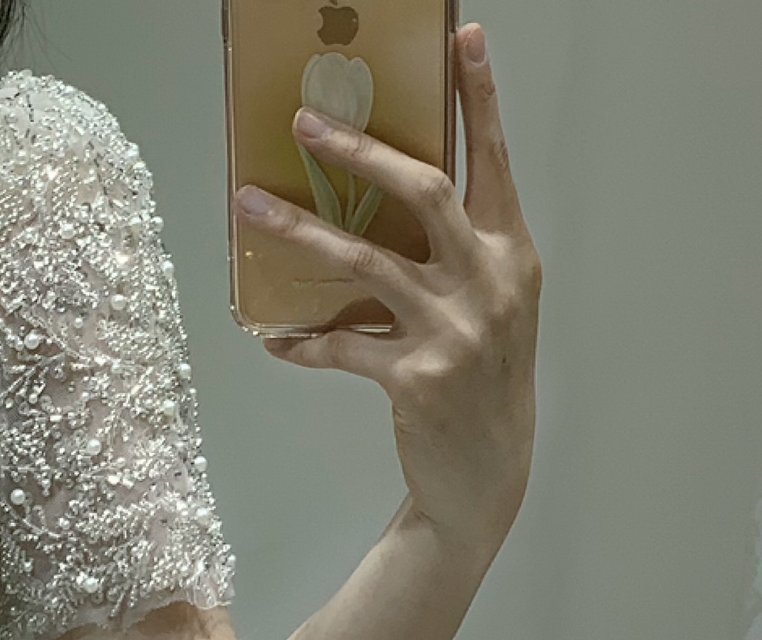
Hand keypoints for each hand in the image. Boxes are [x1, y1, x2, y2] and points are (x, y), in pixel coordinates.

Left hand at [237, 22, 541, 564]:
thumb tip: (390, 196)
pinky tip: (272, 338)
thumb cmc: (482, 378)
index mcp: (511, 254)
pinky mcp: (415, 378)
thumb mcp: (491, 304)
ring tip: (250, 206)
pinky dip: (303, 342)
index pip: (494, 162)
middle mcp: (488, 283)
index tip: (466, 40)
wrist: (487, 474)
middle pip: (424, 191)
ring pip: (365, 262)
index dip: (481, 100)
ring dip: (300, 231)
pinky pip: (342, 346)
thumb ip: (457, 250)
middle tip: (305, 120)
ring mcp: (453, 330)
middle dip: (361, 150)